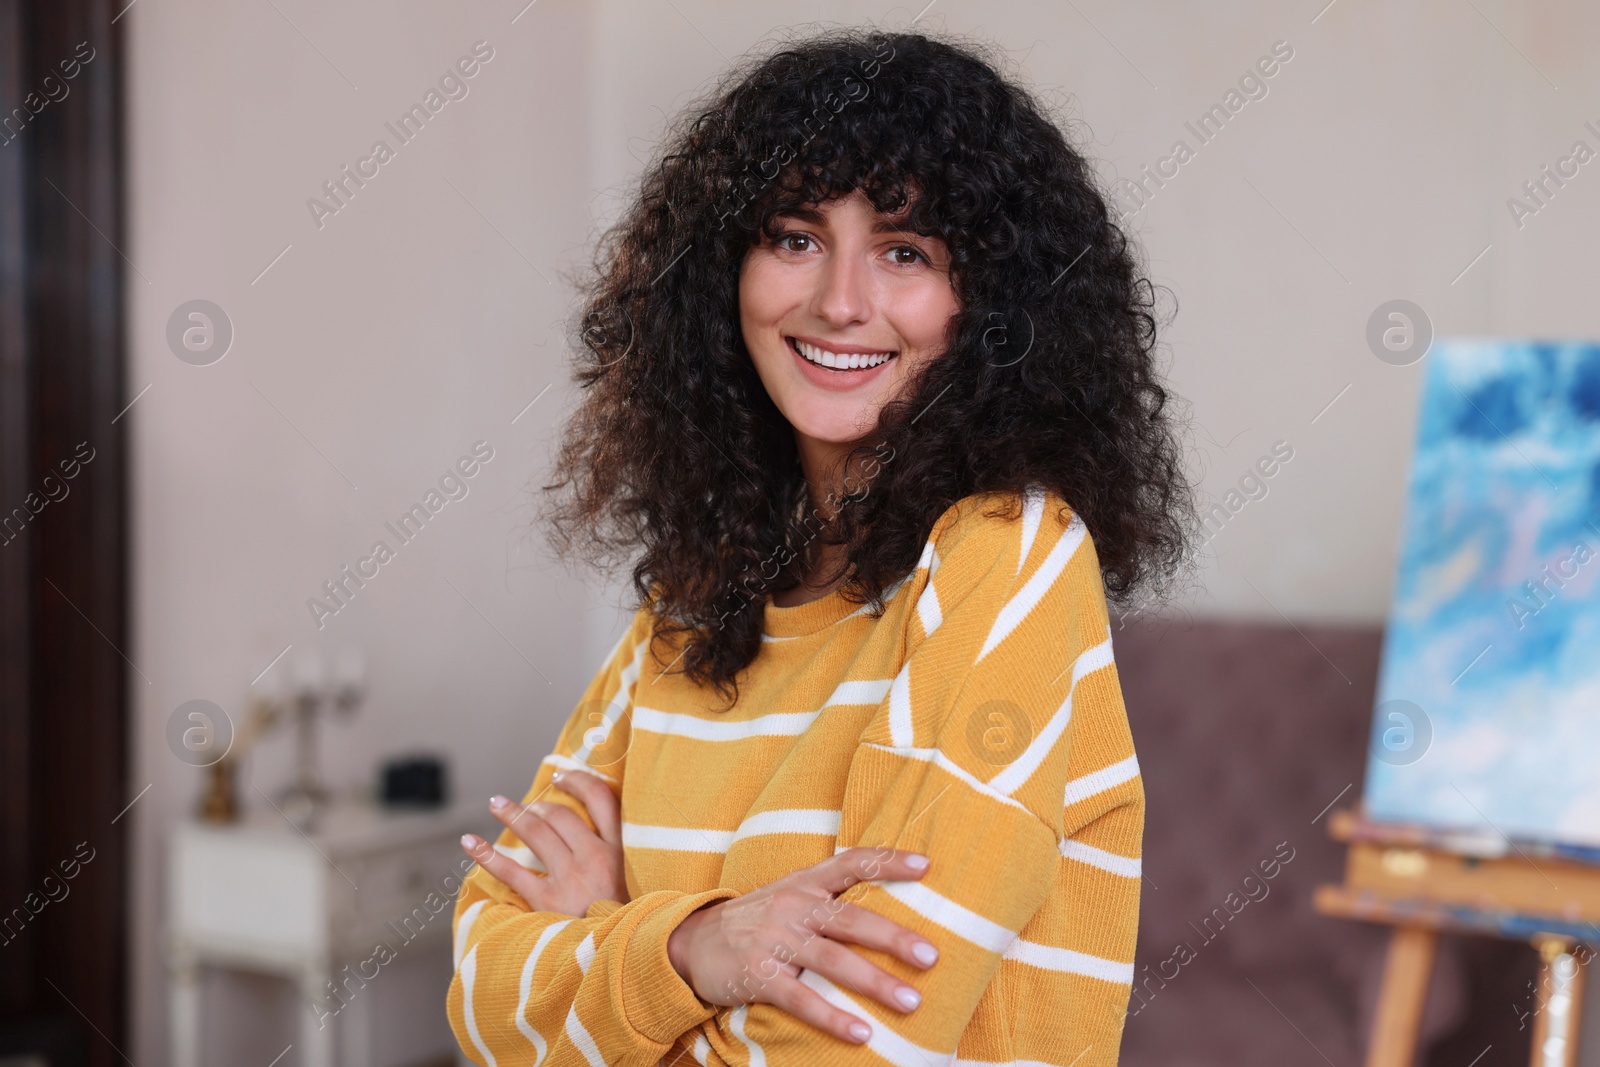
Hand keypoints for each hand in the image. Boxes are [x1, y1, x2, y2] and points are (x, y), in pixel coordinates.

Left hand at [460, 769, 627, 916]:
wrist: (628, 958)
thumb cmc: (630, 922)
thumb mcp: (638, 883)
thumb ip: (622, 860)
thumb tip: (597, 837)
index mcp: (622, 850)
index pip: (603, 800)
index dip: (579, 781)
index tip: (562, 776)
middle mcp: (596, 857)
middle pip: (561, 814)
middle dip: (537, 803)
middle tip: (523, 804)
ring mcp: (571, 878)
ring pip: (536, 832)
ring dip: (513, 813)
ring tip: (497, 804)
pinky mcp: (549, 902)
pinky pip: (512, 871)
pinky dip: (486, 854)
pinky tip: (469, 842)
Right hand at [666, 847, 939, 1044]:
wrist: (692, 941)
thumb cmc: (759, 919)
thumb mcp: (790, 894)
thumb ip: (831, 895)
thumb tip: (892, 904)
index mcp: (805, 882)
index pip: (851, 863)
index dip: (888, 862)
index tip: (926, 866)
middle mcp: (793, 906)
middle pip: (851, 919)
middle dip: (893, 938)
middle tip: (931, 956)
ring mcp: (775, 941)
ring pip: (832, 961)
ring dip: (874, 982)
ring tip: (911, 1002)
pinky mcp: (758, 976)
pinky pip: (801, 999)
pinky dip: (832, 1017)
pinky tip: (861, 1033)